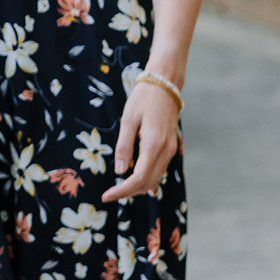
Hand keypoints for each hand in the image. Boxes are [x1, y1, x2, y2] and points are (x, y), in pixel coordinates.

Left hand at [101, 84, 178, 202]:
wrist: (165, 84)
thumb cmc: (143, 99)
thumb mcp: (128, 120)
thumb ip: (124, 147)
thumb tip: (120, 171)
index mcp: (153, 146)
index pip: (138, 179)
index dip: (122, 191)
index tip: (106, 196)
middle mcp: (166, 151)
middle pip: (149, 182)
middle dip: (130, 191)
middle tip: (111, 193)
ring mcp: (172, 149)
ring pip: (156, 177)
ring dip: (140, 186)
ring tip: (121, 188)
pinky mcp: (173, 146)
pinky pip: (162, 169)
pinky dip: (151, 178)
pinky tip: (144, 184)